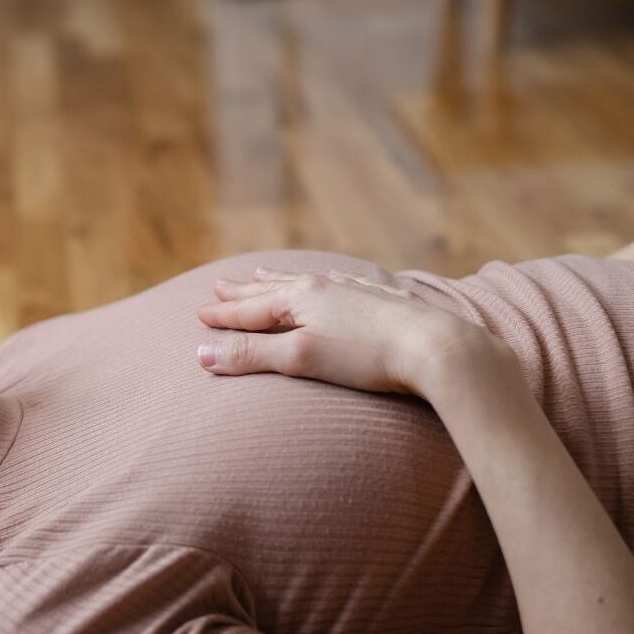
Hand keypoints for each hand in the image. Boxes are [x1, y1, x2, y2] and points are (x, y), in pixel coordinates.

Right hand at [195, 266, 500, 396]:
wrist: (435, 348)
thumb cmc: (365, 357)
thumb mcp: (299, 358)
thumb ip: (250, 356)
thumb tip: (201, 353)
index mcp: (301, 299)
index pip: (251, 309)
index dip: (223, 315)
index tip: (198, 314)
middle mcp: (326, 288)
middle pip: (275, 289)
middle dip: (244, 291)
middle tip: (219, 285)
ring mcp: (357, 293)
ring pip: (310, 283)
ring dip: (281, 281)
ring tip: (263, 274)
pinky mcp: (386, 303)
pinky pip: (348, 284)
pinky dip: (331, 281)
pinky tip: (334, 278)